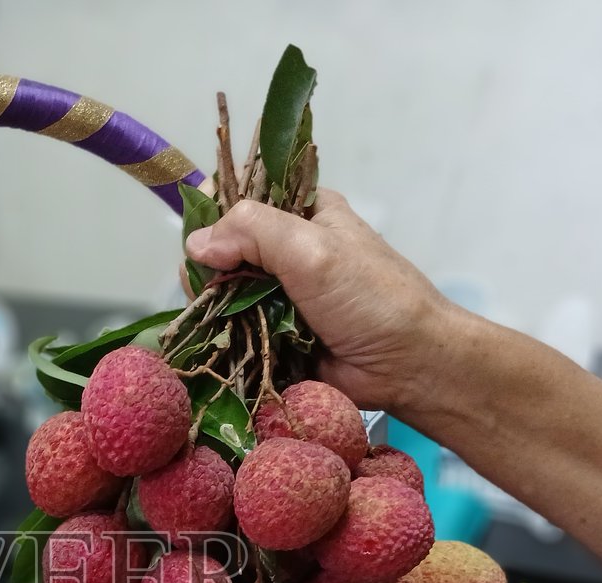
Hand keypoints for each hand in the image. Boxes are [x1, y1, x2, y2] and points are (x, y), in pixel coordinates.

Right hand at [184, 189, 455, 413]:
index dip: (215, 215)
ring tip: (210, 320)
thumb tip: (195, 243)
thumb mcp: (312, 248)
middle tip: (205, 290)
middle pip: (226, 250)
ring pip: (227, 294)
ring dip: (216, 308)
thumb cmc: (370, 297)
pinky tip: (217, 343)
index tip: (199, 243)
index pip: (243, 200)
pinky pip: (238, 331)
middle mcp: (289, 250)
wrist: (407, 363)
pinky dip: (226, 338)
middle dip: (209, 270)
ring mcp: (282, 295)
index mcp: (303, 213)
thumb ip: (253, 231)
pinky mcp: (277, 335)